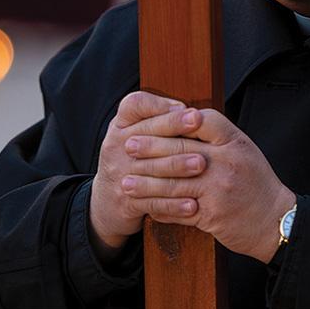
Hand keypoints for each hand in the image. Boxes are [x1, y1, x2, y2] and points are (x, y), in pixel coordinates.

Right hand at [89, 91, 208, 260]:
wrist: (107, 202)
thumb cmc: (134, 160)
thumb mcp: (137, 134)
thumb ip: (159, 121)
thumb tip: (191, 112)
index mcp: (121, 126)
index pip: (134, 104)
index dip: (158, 104)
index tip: (182, 106)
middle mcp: (116, 146)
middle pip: (145, 132)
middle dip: (174, 126)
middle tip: (199, 121)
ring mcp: (119, 174)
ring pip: (151, 168)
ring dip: (178, 165)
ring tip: (202, 164)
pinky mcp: (126, 202)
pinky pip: (152, 202)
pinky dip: (174, 204)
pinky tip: (193, 203)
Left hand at [120, 108, 294, 262]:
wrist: (275, 220)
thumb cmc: (255, 181)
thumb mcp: (243, 149)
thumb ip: (216, 136)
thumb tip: (182, 119)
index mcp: (234, 141)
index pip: (199, 120)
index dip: (172, 119)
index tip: (149, 121)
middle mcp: (228, 162)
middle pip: (181, 148)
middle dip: (150, 148)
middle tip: (128, 146)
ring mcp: (220, 189)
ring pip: (174, 182)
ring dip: (146, 183)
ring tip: (126, 182)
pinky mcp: (213, 215)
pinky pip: (178, 210)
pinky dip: (159, 208)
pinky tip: (144, 206)